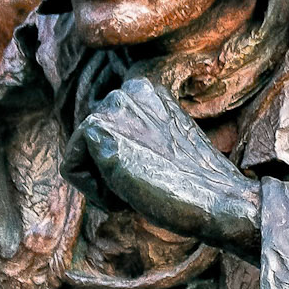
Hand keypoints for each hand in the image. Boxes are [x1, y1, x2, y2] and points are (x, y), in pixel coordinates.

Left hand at [63, 76, 260, 253]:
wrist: (217, 200)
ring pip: (81, 157)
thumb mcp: (167, 145)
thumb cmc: (199, 186)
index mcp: (147, 89)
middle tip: (152, 181)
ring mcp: (112, 105)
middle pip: (92, 146)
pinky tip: (128, 191)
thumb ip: (140, 135)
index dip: (128, 163)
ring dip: (106, 184)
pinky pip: (72, 169)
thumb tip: (110, 151)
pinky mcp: (97, 128)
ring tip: (142, 185)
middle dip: (112, 172)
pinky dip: (96, 193)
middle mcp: (127, 88)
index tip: (159, 172)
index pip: (109, 132)